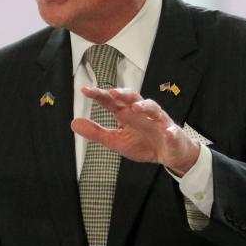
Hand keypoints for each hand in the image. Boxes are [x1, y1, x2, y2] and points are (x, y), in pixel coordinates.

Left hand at [70, 87, 200, 175]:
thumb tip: (74, 123)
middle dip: (123, 94)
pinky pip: (171, 131)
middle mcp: (141, 113)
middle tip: (111, 93)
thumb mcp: (115, 140)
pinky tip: (167, 131)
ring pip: (152, 108)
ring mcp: (157, 121)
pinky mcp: (171, 133)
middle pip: (132, 98)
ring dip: (144, 106)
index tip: (85, 90)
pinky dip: (169, 131)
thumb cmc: (143, 144)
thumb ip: (96, 132)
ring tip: (136, 108)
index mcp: (126, 114)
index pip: (112, 101)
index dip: (99, 95)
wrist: (167, 155)